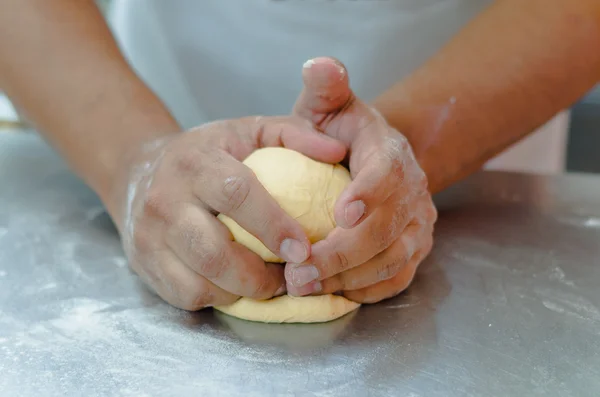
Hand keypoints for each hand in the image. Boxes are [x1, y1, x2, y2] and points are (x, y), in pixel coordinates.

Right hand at [112, 116, 346, 309]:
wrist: (140, 169)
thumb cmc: (209, 153)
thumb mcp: (247, 131)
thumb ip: (293, 134)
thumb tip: (337, 151)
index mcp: (195, 162)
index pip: (235, 194)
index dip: (273, 225)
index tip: (302, 248)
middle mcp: (165, 199)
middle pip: (213, 251)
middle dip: (260, 274)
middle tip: (290, 275)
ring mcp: (150, 235)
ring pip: (200, 281)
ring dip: (243, 291)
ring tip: (267, 281)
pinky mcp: (144, 263)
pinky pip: (186, 296)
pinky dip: (218, 298)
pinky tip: (236, 283)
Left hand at [285, 57, 436, 302]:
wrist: (371, 161)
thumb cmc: (341, 135)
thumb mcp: (331, 106)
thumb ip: (326, 86)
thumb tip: (319, 65)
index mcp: (390, 152)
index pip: (388, 172)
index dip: (369, 192)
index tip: (340, 213)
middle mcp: (412, 191)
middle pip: (387, 228)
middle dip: (344, 252)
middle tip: (300, 269)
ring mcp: (416, 226)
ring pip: (391, 259)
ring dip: (348, 277)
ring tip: (304, 285)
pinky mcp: (412, 251)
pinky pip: (396, 278)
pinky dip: (366, 290)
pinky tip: (332, 293)